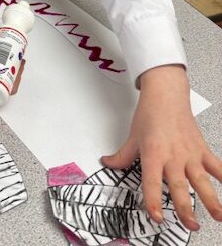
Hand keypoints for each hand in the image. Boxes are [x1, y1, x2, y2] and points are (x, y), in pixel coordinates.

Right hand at [0, 43, 24, 102]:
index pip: (7, 91)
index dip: (16, 79)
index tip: (19, 65)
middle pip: (8, 84)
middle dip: (16, 69)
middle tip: (18, 54)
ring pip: (4, 77)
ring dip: (11, 65)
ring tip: (15, 52)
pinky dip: (4, 63)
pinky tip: (8, 53)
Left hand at [101, 64, 221, 230]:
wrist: (166, 94)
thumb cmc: (150, 113)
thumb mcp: (132, 136)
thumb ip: (122, 156)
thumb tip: (108, 163)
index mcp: (153, 153)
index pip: (151, 182)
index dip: (153, 201)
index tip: (157, 217)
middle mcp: (172, 156)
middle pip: (179, 186)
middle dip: (185, 208)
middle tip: (190, 225)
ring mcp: (189, 153)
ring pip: (201, 180)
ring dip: (211, 199)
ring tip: (218, 216)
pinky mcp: (201, 149)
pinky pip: (216, 166)